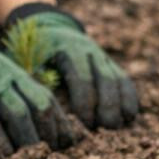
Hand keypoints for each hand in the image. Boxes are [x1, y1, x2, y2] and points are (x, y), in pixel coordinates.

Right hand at [0, 18, 81, 152]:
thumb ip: (11, 95)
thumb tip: (32, 127)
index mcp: (15, 72)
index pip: (46, 98)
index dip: (59, 122)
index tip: (68, 142)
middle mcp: (6, 75)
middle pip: (39, 106)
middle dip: (49, 133)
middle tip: (53, 154)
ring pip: (18, 113)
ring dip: (27, 140)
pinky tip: (3, 154)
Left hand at [14, 5, 139, 128]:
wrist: (48, 30)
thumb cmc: (33, 55)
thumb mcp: (29, 64)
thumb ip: (38, 84)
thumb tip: (46, 113)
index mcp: (67, 48)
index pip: (81, 77)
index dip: (85, 102)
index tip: (84, 124)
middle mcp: (89, 49)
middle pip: (105, 78)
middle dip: (107, 105)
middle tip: (105, 128)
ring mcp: (102, 55)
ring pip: (118, 79)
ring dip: (121, 103)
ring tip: (118, 125)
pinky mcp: (110, 63)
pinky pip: (124, 80)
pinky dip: (129, 97)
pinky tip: (129, 116)